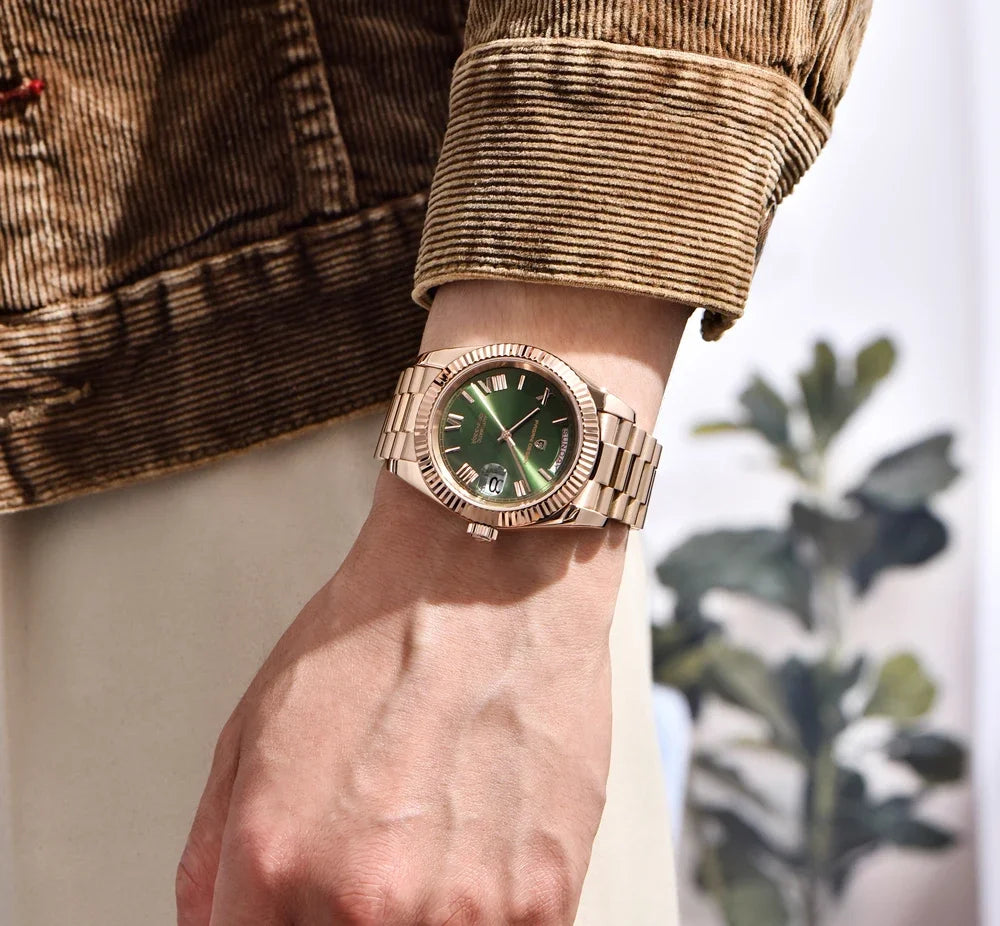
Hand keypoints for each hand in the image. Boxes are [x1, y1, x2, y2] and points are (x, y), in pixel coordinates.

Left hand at [178, 280, 688, 924]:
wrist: (492, 574)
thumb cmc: (383, 630)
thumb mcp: (254, 724)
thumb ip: (212, 853)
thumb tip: (213, 922)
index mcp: (275, 859)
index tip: (289, 908)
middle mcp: (367, 900)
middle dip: (339, 916)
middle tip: (369, 853)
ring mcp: (464, 909)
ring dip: (420, 914)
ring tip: (430, 837)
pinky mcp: (542, 895)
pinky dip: (482, 906)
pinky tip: (477, 841)